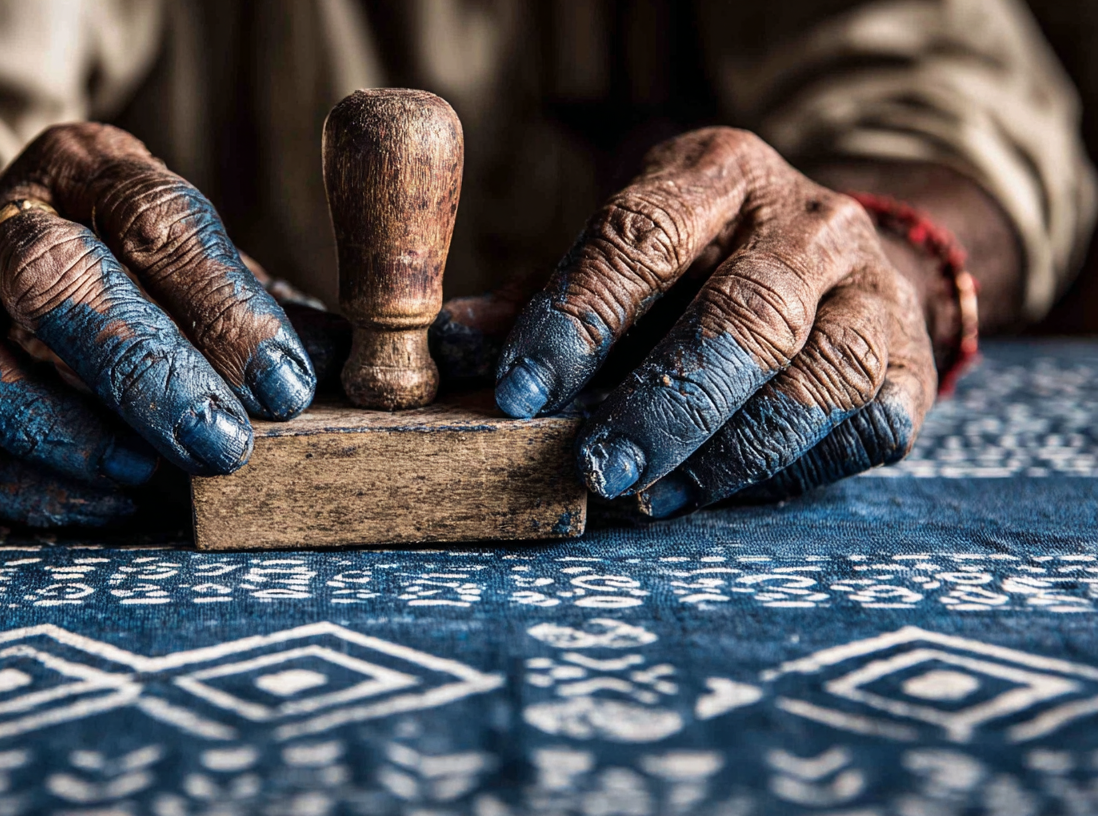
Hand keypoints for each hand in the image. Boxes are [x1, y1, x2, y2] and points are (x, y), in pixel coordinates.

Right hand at [0, 123, 314, 524]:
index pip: (152, 219)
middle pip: (50, 278)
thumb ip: (260, 311)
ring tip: (146, 478)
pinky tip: (97, 505)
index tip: (284, 385)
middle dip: (143, 368)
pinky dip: (11, 484)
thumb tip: (353, 376)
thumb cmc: (123, 272)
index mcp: (86, 170)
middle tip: (222, 446)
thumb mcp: (192, 261)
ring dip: (60, 429)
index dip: (222, 305)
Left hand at [495, 127, 937, 515]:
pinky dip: (793, 471)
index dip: (576, 320)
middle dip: (664, 403)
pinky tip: (725, 493)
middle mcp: (809, 220)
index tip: (521, 394)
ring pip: (821, 377)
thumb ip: (539, 301)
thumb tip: (451, 344)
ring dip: (731, 452)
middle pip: (745, 315)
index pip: (640, 238)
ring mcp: (874, 289)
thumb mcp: (614, 261)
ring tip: (654, 498)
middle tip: (597, 468)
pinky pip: (866, 427)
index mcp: (714, 173)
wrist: (828, 264)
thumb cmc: (690, 269)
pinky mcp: (914, 361)